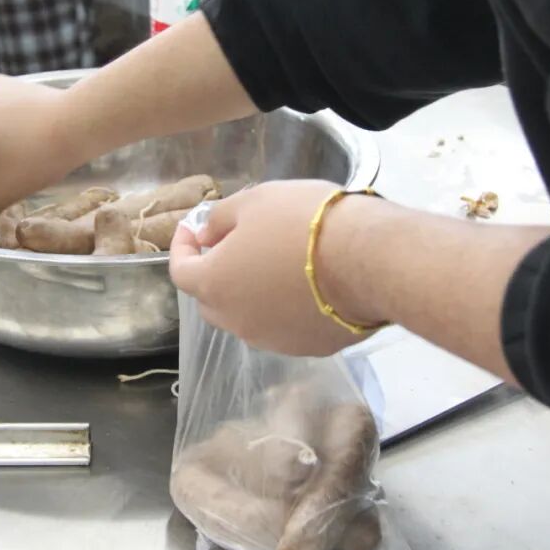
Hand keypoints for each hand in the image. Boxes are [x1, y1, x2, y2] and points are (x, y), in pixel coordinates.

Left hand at [169, 180, 385, 355]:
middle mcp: (236, 321)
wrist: (368, 260)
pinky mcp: (308, 349)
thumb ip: (219, 219)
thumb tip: (205, 236)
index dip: (182, 248)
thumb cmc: (303, 222)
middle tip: (232, 245)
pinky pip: (284, 327)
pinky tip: (306, 286)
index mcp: (214, 284)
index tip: (192, 229)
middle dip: (214, 274)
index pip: (181, 272)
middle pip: (212, 300)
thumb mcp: (254, 201)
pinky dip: (283, 308)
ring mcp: (272, 340)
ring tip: (273, 265)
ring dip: (249, 294)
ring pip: (247, 317)